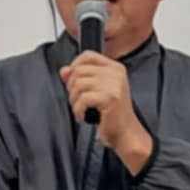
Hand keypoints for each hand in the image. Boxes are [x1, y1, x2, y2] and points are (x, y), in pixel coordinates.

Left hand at [60, 53, 154, 173]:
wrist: (126, 133)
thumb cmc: (112, 114)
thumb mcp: (96, 91)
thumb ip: (80, 78)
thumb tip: (64, 70)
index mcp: (115, 68)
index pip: (88, 55)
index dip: (74, 66)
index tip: (72, 80)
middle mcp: (116, 73)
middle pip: (79, 70)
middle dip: (71, 88)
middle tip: (77, 101)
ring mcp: (114, 84)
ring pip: (78, 84)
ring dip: (74, 100)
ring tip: (80, 109)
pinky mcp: (110, 98)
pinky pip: (83, 99)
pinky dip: (78, 110)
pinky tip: (83, 116)